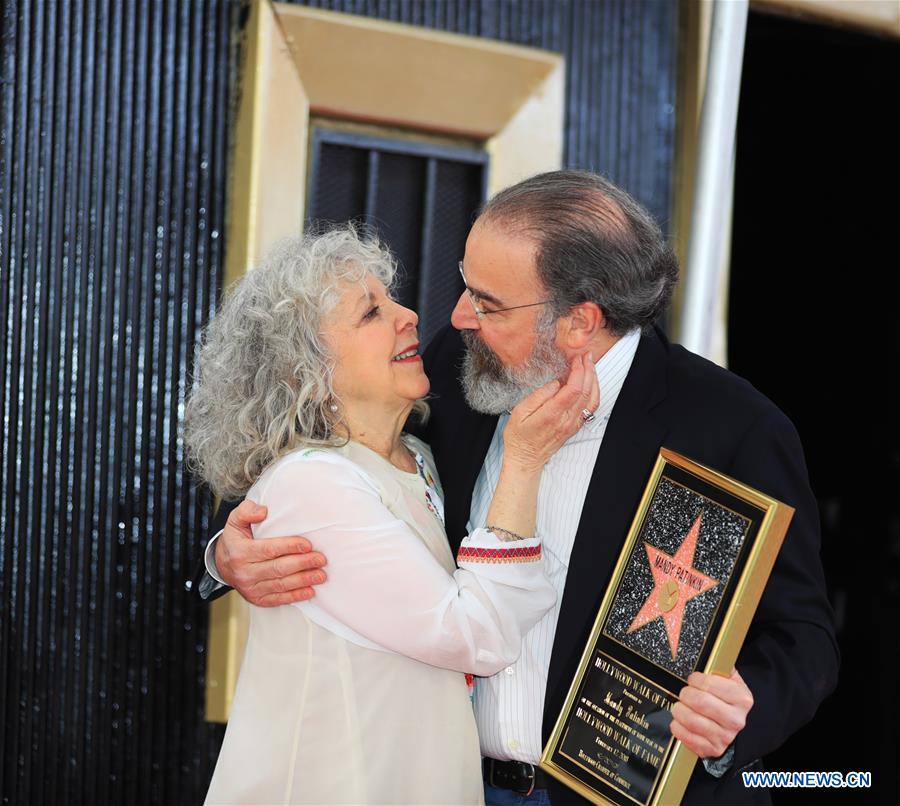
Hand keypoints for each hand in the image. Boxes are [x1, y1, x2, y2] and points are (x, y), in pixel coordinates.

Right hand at [215, 499, 327, 605]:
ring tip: (320, 575)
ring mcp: (250, 588)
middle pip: (278, 568)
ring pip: (280, 585)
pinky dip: (295, 596)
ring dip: (303, 581)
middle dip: (302, 564)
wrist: (222, 565)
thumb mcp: (235, 521)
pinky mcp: (256, 599)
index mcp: (240, 552)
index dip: (289, 547)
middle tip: (320, 559)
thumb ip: (247, 511)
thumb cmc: (235, 540)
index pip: (269, 549)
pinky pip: (278, 599)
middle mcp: (244, 572)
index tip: (308, 545)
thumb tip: (263, 512)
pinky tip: (310, 591)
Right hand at [503, 353, 599, 470]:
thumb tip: (555, 383)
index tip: (576, 358)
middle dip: (588, 370)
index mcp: (552, 414)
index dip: (578, 371)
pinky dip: (594, 392)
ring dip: (594, 380)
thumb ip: (538, 396)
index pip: (573, 389)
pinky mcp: (575, 427)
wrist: (525, 459)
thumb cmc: (519, 436)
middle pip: (586, 391)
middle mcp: (566, 420)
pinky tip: (591, 383)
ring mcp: (573, 424)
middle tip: (585, 355)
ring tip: (590, 365)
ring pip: (592, 399)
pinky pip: (591, 408)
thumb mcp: (519, 413)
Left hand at [670, 668, 752, 758]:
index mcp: (742, 698)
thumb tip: (706, 647)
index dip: (695, 680)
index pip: (709, 685)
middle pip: (699, 702)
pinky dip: (677, 726)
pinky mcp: (711, 750)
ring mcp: (724, 737)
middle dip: (685, 694)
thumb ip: (719, 666)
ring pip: (690, 720)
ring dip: (679, 710)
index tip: (693, 679)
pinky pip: (685, 736)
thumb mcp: (731, 680)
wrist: (739, 726)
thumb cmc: (728, 698)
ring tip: (680, 705)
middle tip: (685, 692)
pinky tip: (680, 721)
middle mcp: (736, 720)